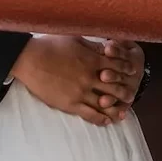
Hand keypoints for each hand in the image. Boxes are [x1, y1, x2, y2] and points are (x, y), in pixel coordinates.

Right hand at [9, 35, 138, 125]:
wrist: (29, 60)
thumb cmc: (49, 45)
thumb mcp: (74, 39)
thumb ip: (92, 46)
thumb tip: (106, 48)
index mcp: (91, 60)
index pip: (117, 66)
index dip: (126, 69)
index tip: (132, 71)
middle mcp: (89, 77)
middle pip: (115, 87)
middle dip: (125, 91)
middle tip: (131, 95)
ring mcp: (80, 92)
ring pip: (105, 104)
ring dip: (116, 108)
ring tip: (123, 112)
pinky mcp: (70, 104)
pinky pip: (90, 114)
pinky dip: (101, 119)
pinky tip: (106, 121)